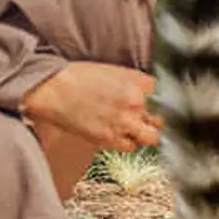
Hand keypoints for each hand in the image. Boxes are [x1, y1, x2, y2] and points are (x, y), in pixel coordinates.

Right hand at [23, 60, 157, 150]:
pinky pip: (130, 147)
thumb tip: (149, 94)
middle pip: (162, 118)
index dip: (161, 101)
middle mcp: (136, 102)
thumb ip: (135, 83)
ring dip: (145, 134)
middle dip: (155, 119)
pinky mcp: (109, 137)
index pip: (166, 96)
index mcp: (139, 82)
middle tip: (147, 119)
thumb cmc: (77, 76)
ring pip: (152, 137)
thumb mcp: (113, 71)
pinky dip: (127, 143)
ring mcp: (124, 121)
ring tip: (135, 130)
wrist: (53, 88)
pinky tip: (119, 135)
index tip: (158, 105)